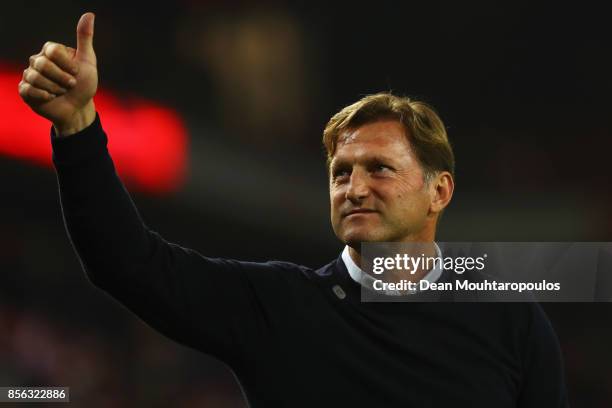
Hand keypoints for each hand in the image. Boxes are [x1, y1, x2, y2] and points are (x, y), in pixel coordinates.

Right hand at [18, 12, 97, 135]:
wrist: (78, 108)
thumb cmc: (84, 85)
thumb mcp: (88, 61)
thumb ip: (85, 38)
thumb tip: (89, 14)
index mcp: (51, 51)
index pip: (52, 50)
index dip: (67, 65)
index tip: (77, 72)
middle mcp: (38, 60)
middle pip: (43, 64)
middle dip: (62, 79)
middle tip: (71, 85)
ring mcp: (30, 75)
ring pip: (35, 78)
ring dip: (55, 89)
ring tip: (61, 92)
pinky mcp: (25, 90)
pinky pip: (28, 89)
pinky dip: (44, 96)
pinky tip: (50, 97)